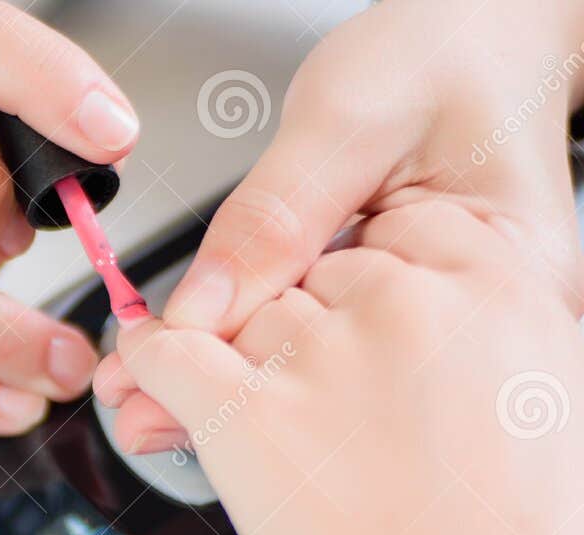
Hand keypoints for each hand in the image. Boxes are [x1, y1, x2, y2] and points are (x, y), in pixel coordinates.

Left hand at [105, 0, 583, 451]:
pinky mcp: (388, 312)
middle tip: (128, 404)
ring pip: (311, 369)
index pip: (349, 350)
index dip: (237, 371)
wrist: (473, 34)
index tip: (150, 384)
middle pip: (326, 376)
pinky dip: (243, 352)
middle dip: (220, 396)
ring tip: (139, 401)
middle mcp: (468, 319)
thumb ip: (276, 216)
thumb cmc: (440, 59)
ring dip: (221, 384)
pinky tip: (183, 376)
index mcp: (499, 279)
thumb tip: (201, 312)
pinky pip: (309, 343)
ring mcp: (430, 323)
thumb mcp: (349, 124)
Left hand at [115, 202, 583, 534]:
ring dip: (246, 362)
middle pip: (315, 271)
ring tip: (289, 440)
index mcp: (501, 282)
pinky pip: (167, 351)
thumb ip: (487, 329)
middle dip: (311, 326)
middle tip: (331, 404)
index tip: (366, 312)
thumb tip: (450, 317)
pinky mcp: (244, 412)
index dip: (373, 272)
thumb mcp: (545, 399)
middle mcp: (405, 301)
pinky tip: (142, 372)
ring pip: (245, 314)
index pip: (401, 227)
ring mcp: (319, 354)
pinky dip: (144, 361)